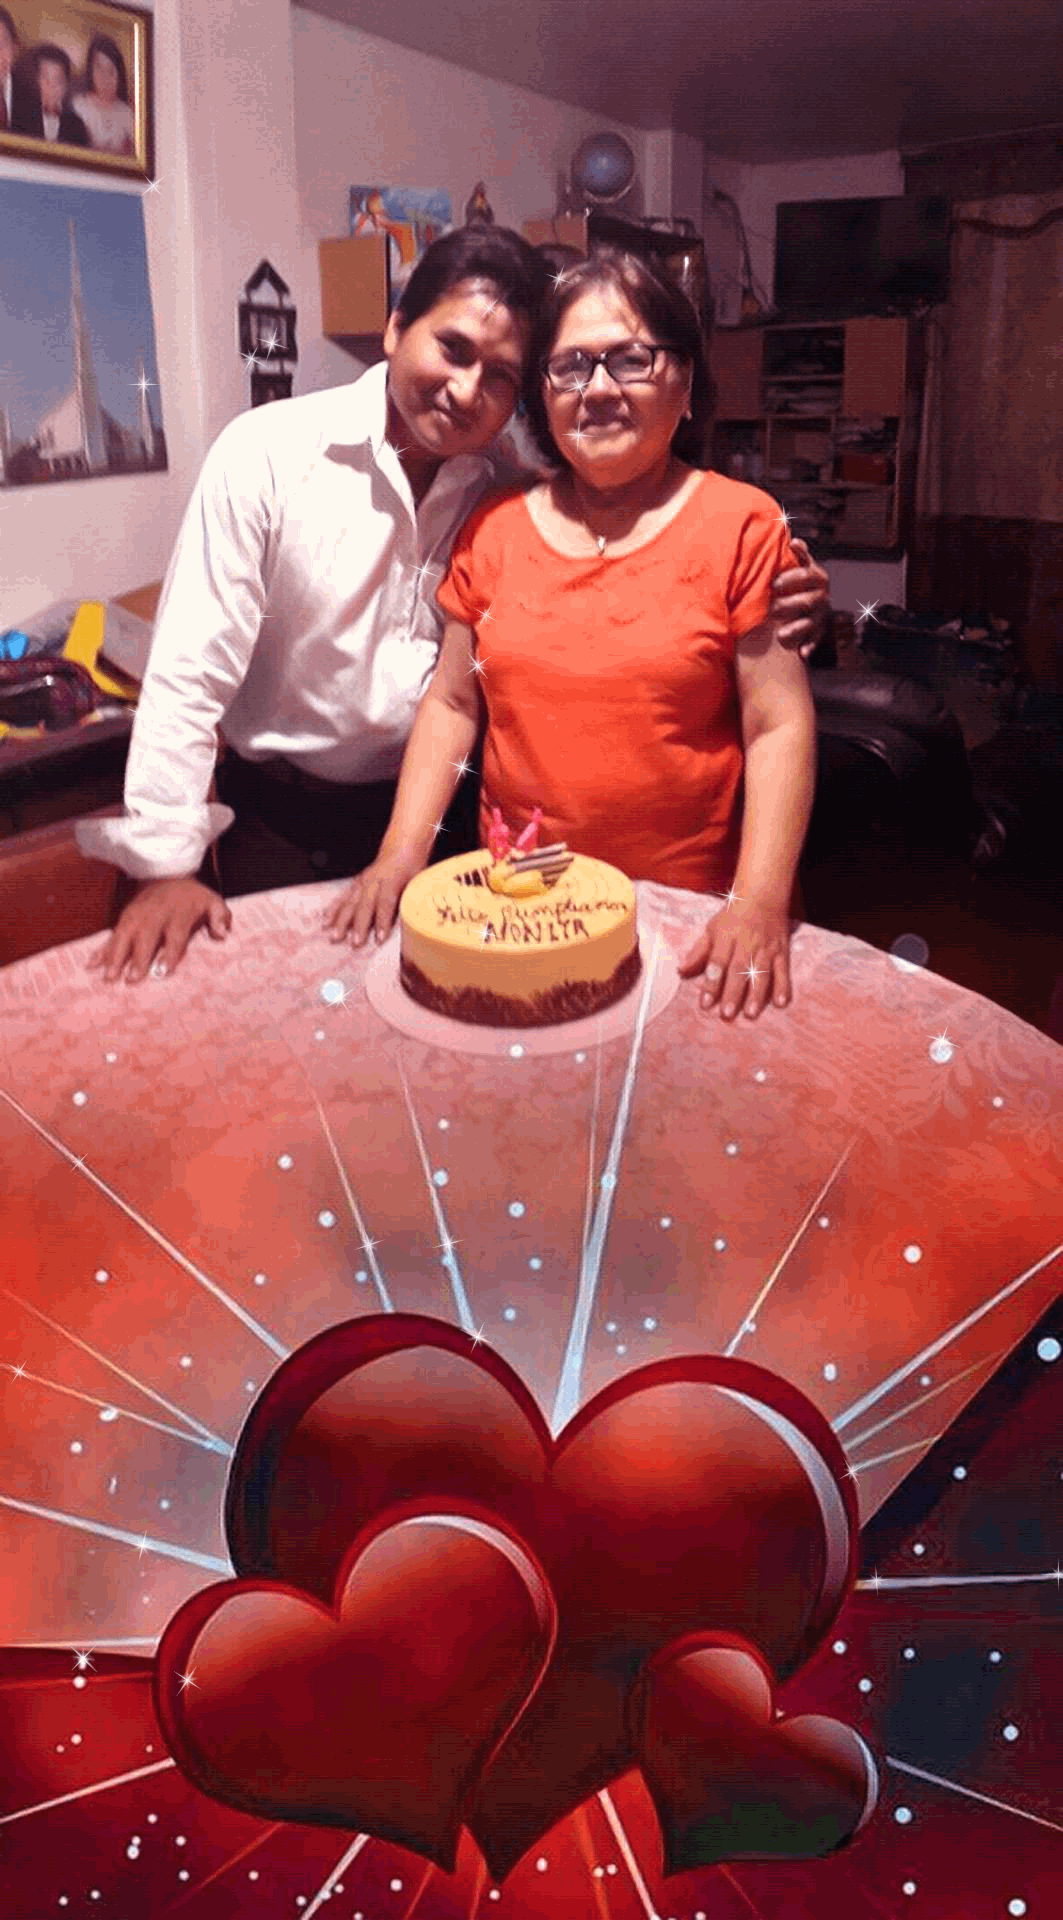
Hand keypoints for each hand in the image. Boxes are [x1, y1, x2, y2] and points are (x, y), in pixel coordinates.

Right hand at [87, 877, 230, 983]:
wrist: (166, 873)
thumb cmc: (192, 896)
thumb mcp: (212, 901)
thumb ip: (220, 916)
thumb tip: (223, 933)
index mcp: (177, 913)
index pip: (173, 935)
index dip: (168, 953)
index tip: (162, 972)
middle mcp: (154, 915)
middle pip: (145, 937)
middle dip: (138, 958)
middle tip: (132, 979)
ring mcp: (136, 916)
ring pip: (124, 936)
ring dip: (115, 957)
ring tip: (108, 977)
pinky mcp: (124, 918)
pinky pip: (111, 934)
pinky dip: (101, 949)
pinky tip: (91, 965)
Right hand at [324, 843, 428, 948]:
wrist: (400, 849)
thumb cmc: (411, 868)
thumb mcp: (418, 882)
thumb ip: (412, 900)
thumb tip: (412, 923)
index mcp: (392, 879)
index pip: (386, 901)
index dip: (383, 921)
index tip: (380, 938)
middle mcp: (374, 880)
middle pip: (365, 904)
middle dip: (359, 925)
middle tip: (355, 943)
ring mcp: (362, 881)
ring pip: (350, 901)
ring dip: (341, 920)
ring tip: (335, 936)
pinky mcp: (356, 884)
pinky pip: (342, 897)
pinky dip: (333, 910)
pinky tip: (326, 922)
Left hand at [677, 895, 793, 1019]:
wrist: (764, 896)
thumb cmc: (733, 916)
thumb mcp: (712, 929)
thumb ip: (698, 952)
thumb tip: (680, 971)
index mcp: (727, 937)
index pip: (718, 961)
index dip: (712, 982)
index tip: (705, 1003)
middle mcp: (748, 943)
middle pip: (739, 970)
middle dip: (733, 993)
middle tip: (727, 1013)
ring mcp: (766, 948)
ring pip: (762, 973)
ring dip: (757, 995)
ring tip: (750, 1013)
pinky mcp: (782, 952)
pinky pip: (783, 971)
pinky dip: (783, 987)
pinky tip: (781, 1003)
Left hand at [770, 538, 829, 657]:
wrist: (810, 600)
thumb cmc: (797, 579)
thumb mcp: (800, 565)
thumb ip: (799, 555)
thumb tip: (793, 541)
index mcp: (817, 577)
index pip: (806, 576)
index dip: (790, 579)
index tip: (774, 584)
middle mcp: (822, 596)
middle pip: (807, 601)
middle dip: (789, 605)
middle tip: (771, 609)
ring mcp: (821, 614)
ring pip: (810, 623)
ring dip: (796, 628)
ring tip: (780, 634)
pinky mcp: (819, 631)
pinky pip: (815, 640)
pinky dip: (809, 646)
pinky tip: (802, 653)